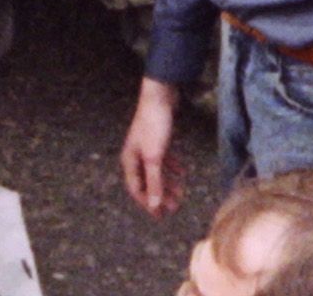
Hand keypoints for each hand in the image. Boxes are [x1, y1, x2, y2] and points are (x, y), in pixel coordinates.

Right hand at [122, 79, 185, 216]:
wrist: (160, 95)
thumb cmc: (154, 126)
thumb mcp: (154, 157)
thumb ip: (154, 181)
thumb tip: (154, 204)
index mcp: (130, 161)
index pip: (137, 189)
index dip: (148, 203)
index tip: (160, 216)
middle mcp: (136, 155)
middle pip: (148, 182)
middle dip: (160, 196)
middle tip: (173, 208)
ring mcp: (147, 147)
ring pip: (157, 171)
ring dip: (168, 183)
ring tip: (181, 193)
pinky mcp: (158, 139)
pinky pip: (164, 159)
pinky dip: (173, 166)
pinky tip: (183, 171)